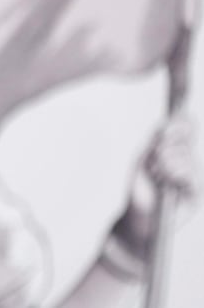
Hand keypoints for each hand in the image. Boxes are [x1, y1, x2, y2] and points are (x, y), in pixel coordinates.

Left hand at [113, 115, 196, 250]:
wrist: (138, 217)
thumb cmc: (140, 190)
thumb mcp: (142, 161)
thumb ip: (155, 143)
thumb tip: (165, 125)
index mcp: (175, 152)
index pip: (187, 130)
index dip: (183, 123)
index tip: (175, 118)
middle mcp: (187, 163)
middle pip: (186, 141)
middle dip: (166, 146)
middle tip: (153, 160)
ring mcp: (194, 178)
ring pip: (187, 157)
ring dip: (167, 162)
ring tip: (156, 175)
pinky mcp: (197, 193)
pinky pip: (190, 175)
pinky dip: (175, 174)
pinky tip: (165, 181)